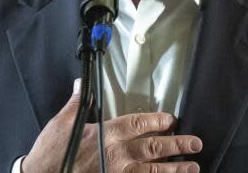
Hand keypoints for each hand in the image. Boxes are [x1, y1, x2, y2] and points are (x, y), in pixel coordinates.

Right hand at [22, 84, 201, 172]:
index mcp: (105, 135)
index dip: (158, 120)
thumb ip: (77, 103)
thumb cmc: (52, 154)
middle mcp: (116, 156)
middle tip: (196, 143)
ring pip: (153, 172)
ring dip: (175, 169)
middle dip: (177, 145)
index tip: (172, 119)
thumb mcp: (62, 123)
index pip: (138, 124)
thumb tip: (81, 84)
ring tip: (192, 167)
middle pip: (153, 148)